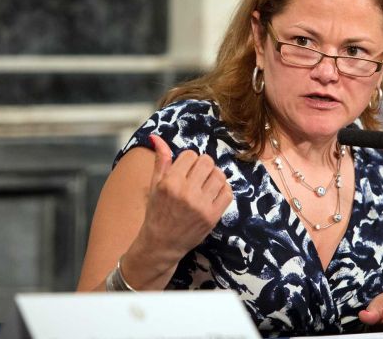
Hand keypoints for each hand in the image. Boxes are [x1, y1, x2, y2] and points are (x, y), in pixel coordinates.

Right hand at [132, 134, 233, 263]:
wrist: (161, 244)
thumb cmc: (157, 212)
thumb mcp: (155, 185)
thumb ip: (161, 160)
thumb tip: (156, 137)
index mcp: (170, 183)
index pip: (190, 155)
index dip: (189, 160)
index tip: (185, 169)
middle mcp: (186, 193)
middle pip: (207, 162)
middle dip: (203, 165)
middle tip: (197, 176)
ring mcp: (201, 205)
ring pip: (219, 176)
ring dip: (214, 176)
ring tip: (205, 184)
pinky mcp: (212, 217)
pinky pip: (227, 193)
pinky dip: (223, 189)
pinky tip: (213, 193)